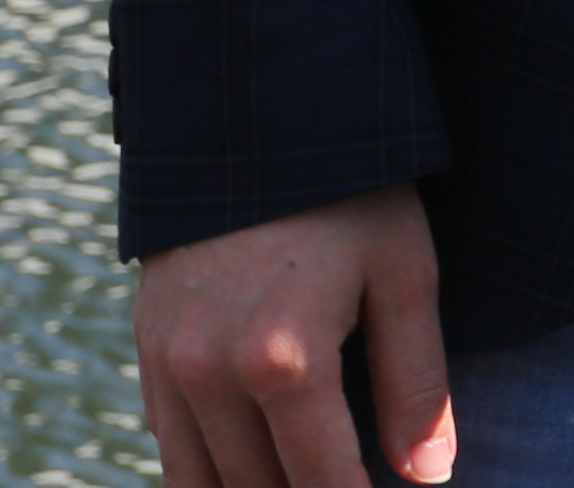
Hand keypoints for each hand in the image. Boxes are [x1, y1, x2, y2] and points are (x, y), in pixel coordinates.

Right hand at [133, 184, 451, 487]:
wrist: (255, 121)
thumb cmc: (350, 195)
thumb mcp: (405, 275)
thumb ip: (416, 384)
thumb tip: (428, 476)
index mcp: (283, 359)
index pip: (322, 481)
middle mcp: (210, 374)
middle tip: (352, 483)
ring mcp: (168, 365)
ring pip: (202, 481)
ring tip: (303, 478)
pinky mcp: (146, 350)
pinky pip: (169, 444)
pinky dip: (208, 469)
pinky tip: (255, 464)